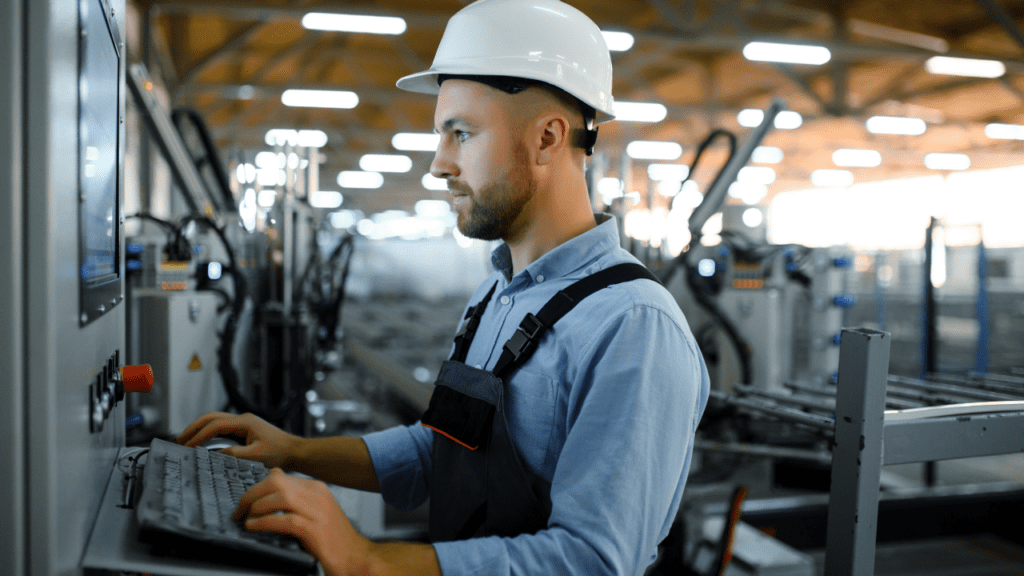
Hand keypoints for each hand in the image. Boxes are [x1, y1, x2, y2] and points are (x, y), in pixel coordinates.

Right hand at [176, 412, 300, 469]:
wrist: (295, 452)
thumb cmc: (280, 453)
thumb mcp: (255, 457)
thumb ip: (234, 455)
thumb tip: (214, 455)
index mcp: (245, 422)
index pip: (215, 425)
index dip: (199, 435)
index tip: (188, 446)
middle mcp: (243, 419)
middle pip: (212, 418)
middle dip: (194, 427)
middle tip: (180, 440)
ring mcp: (244, 424)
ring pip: (216, 421)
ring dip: (200, 429)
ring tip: (186, 440)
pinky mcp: (245, 430)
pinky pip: (222, 428)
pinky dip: (209, 433)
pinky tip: (202, 443)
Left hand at [234, 469, 370, 575]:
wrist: (356, 556)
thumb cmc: (334, 537)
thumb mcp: (315, 509)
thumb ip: (295, 493)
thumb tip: (273, 474)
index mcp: (317, 488)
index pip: (279, 477)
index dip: (256, 488)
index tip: (245, 502)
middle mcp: (318, 495)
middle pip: (277, 483)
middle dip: (252, 495)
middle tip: (240, 510)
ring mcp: (318, 512)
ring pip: (280, 497)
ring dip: (257, 507)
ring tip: (246, 519)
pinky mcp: (315, 530)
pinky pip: (284, 520)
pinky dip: (264, 522)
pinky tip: (254, 527)